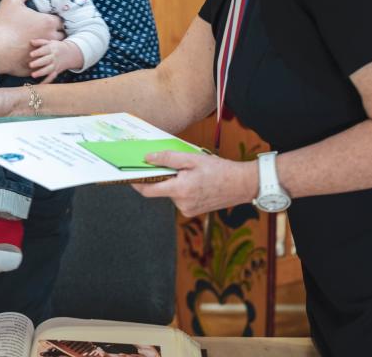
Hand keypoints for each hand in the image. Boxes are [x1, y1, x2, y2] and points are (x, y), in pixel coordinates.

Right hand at [0, 0, 63, 75]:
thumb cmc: (2, 24)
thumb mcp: (12, 0)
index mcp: (47, 23)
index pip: (60, 20)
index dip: (54, 18)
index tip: (47, 17)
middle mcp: (50, 39)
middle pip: (61, 35)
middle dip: (55, 32)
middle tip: (44, 29)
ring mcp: (44, 54)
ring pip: (54, 50)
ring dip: (50, 45)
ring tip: (40, 42)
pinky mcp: (37, 66)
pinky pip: (44, 63)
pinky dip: (40, 59)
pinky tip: (31, 54)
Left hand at [29, 39, 83, 83]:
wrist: (70, 54)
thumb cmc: (56, 47)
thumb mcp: (50, 42)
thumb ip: (40, 42)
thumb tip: (31, 41)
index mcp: (52, 49)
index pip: (44, 50)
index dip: (38, 52)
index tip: (31, 54)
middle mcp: (54, 57)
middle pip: (46, 60)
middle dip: (39, 63)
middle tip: (30, 65)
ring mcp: (55, 65)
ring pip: (49, 70)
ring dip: (41, 73)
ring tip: (32, 75)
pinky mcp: (56, 71)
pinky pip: (52, 77)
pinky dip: (46, 81)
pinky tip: (39, 85)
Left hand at [132, 151, 257, 217]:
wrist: (242, 185)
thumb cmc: (220, 170)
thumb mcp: (193, 158)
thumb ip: (168, 158)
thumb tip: (148, 158)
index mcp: (180, 190)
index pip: (149, 190)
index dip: (137, 183)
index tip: (129, 175)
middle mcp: (182, 204)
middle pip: (161, 190)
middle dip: (161, 177)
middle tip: (167, 165)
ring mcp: (188, 210)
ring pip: (171, 193)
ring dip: (174, 182)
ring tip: (191, 172)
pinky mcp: (194, 211)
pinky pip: (180, 198)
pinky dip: (182, 189)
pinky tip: (196, 181)